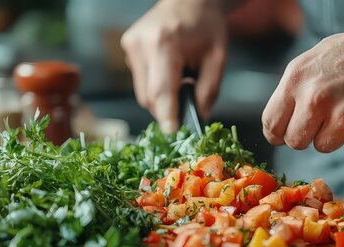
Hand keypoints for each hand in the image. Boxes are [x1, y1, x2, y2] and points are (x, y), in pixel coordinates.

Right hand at [121, 0, 227, 132]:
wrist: (189, 0)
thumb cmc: (206, 26)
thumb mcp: (217, 58)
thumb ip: (208, 91)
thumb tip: (198, 119)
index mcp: (164, 44)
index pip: (161, 92)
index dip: (167, 117)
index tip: (174, 135)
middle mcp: (141, 45)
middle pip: (149, 97)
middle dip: (168, 110)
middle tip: (187, 106)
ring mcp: (131, 46)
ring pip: (142, 93)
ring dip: (161, 98)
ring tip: (179, 81)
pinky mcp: (127, 48)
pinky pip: (140, 81)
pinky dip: (155, 86)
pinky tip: (168, 73)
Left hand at [261, 22, 343, 155]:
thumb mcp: (316, 59)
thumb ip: (294, 90)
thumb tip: (278, 122)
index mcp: (298, 79)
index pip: (271, 124)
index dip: (280, 132)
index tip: (288, 132)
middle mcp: (317, 98)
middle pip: (296, 142)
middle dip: (308, 135)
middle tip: (327, 118)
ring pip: (324, 147)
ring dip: (338, 135)